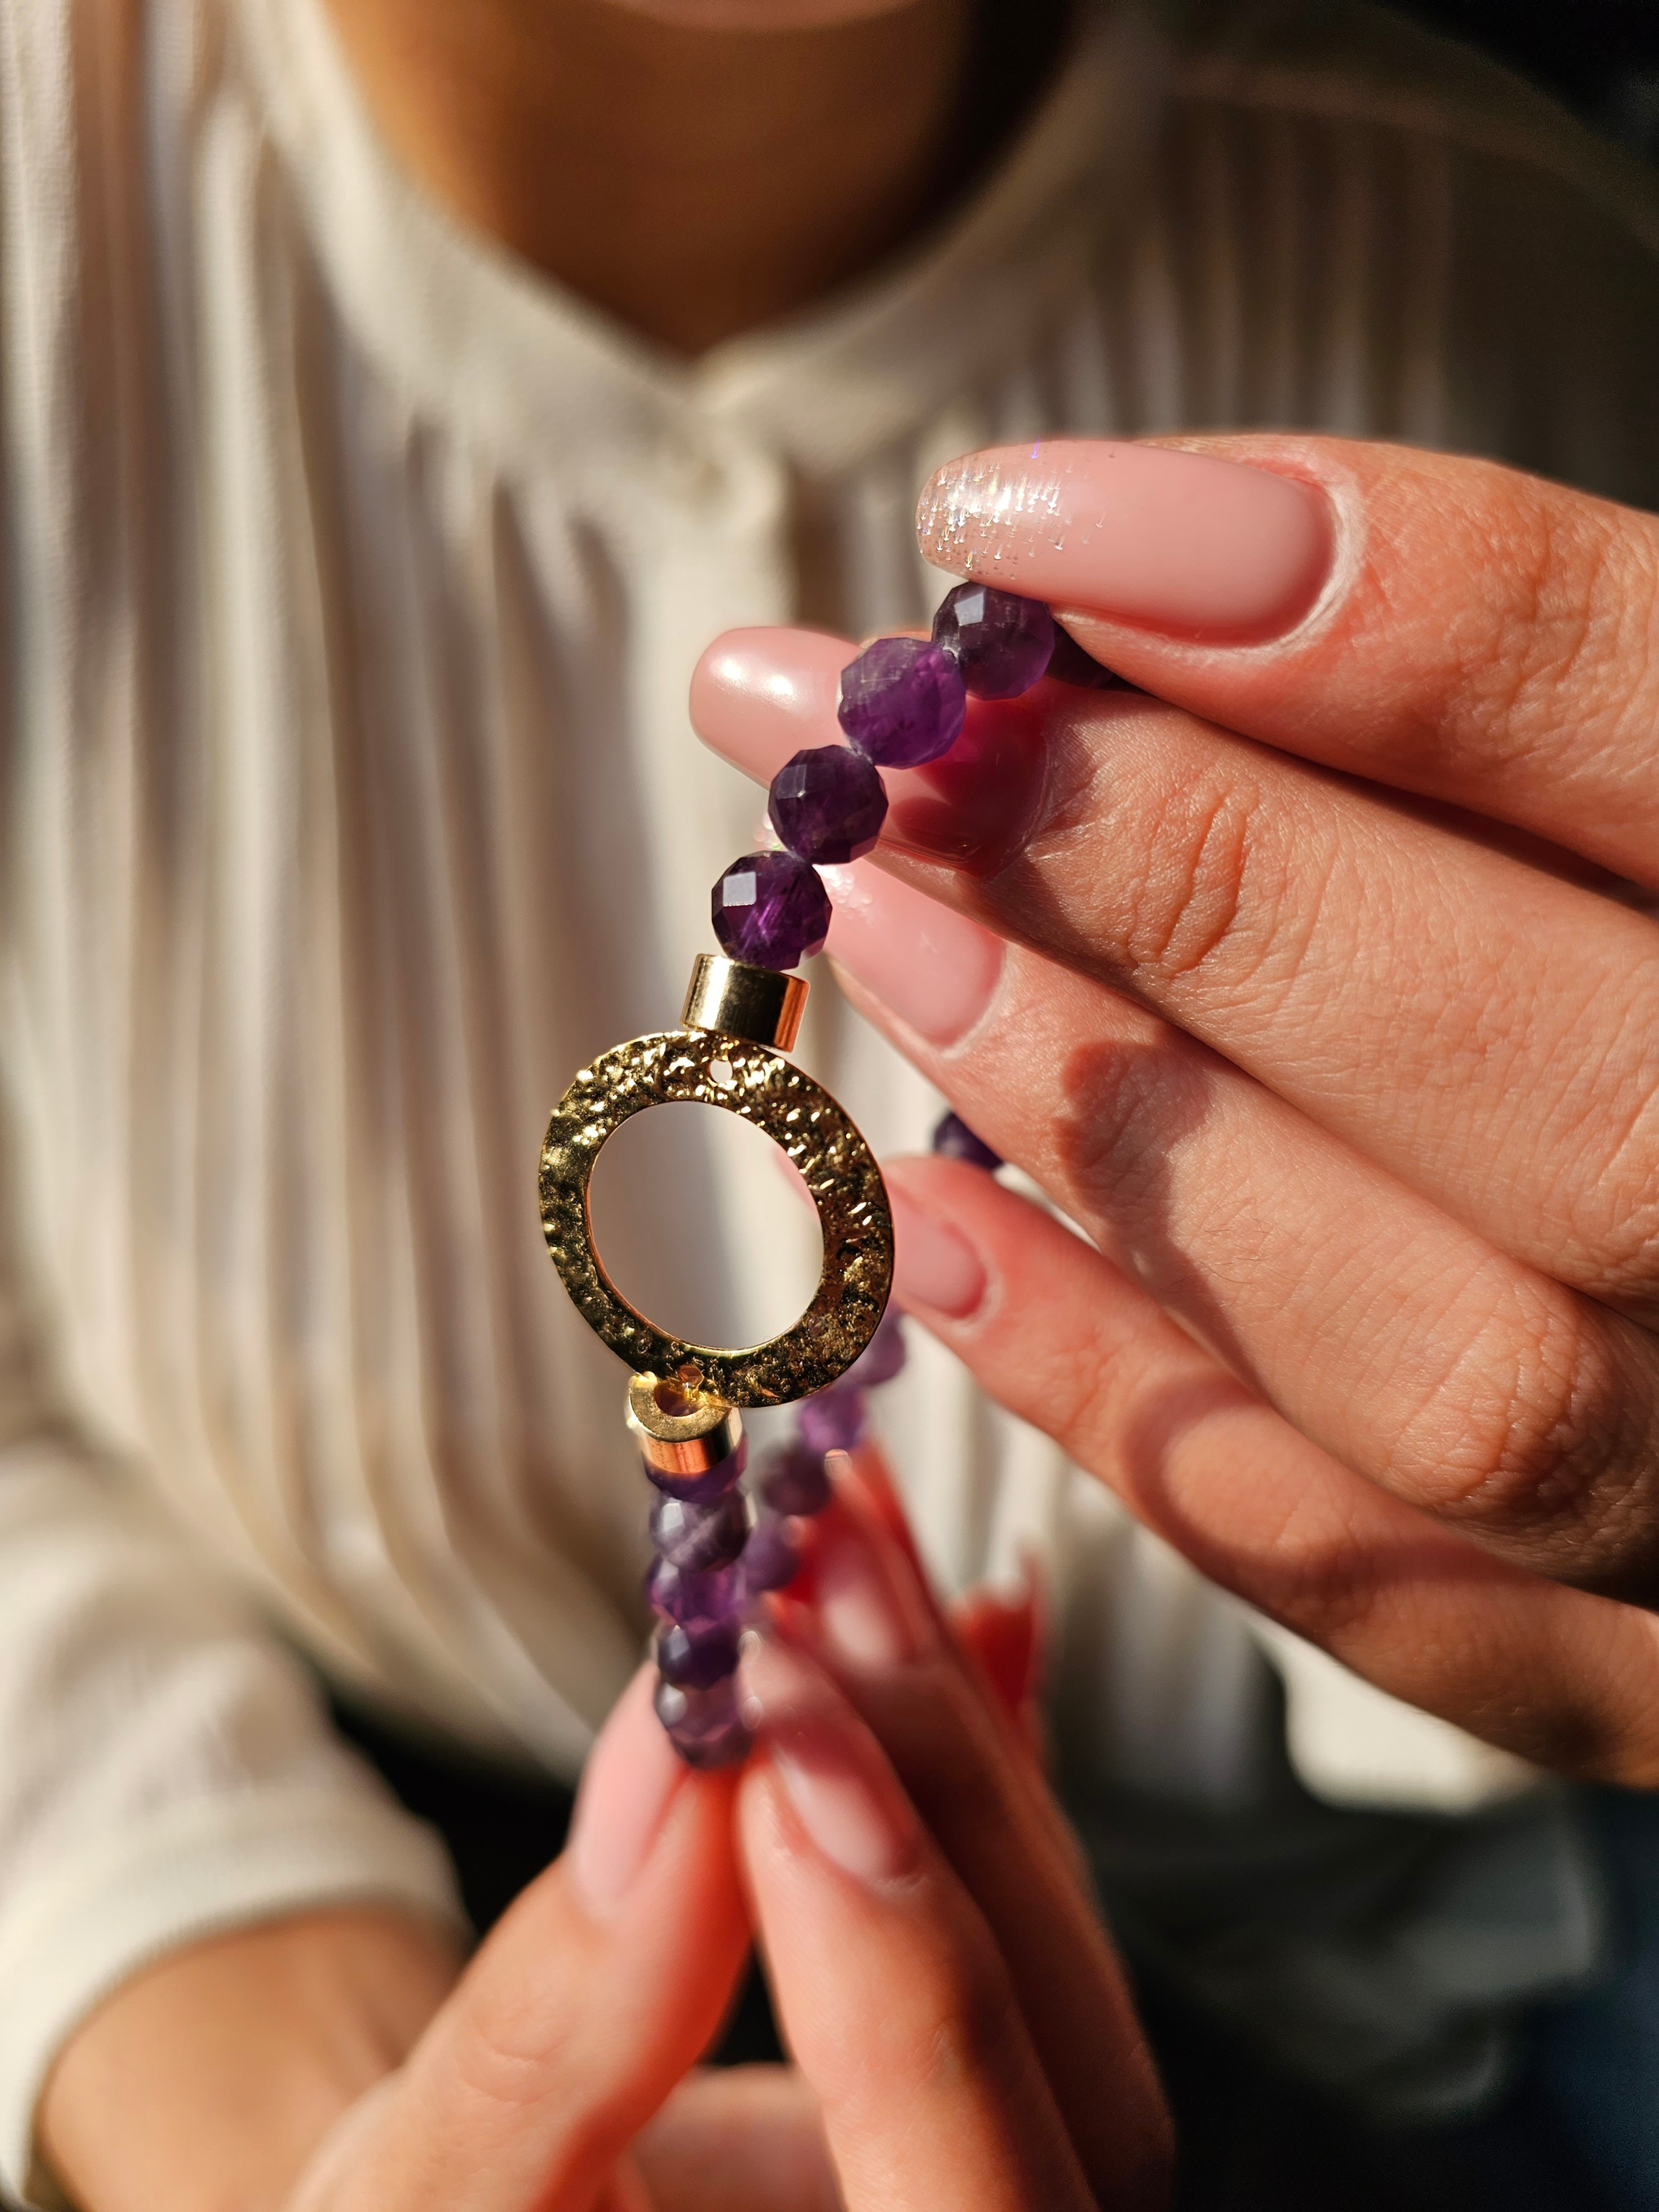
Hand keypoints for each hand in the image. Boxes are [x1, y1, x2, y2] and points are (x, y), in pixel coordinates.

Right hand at [292, 1448, 1166, 2209]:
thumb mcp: (429, 2178)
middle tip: (821, 1580)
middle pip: (1067, 2075)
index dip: (914, 1999)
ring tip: (854, 1530)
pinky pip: (1025, 1914)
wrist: (459, 2209)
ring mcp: (1007, 2167)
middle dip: (940, 1794)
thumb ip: (554, 2020)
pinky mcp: (994, 2073)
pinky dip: (969, 1750)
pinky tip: (955, 1608)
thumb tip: (676, 1748)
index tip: (788, 1762)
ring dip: (952, 1725)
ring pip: (1061, 1964)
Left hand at [690, 432, 1658, 1785]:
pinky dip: (1126, 1404)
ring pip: (1452, 1363)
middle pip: (1540, 1067)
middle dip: (1168, 872)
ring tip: (869, 937)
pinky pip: (1382, 1588)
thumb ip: (1525, 689)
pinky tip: (917, 1232)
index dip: (1360, 602)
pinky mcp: (1656, 1687)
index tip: (1027, 523)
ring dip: (1112, 1128)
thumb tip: (1135, 579)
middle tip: (864, 741)